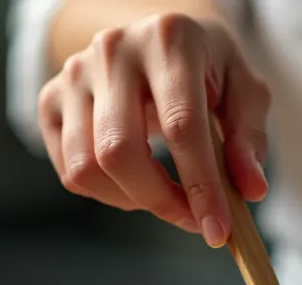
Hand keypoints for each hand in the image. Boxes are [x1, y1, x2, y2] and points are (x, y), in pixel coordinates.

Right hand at [38, 14, 270, 246]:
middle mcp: (113, 50)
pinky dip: (106, 193)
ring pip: (85, 167)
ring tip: (164, 195)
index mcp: (169, 39)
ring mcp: (74, 73)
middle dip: (159, 201)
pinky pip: (69, 171)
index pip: (180, 126)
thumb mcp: (244, 90)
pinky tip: (135, 181)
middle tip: (192, 219)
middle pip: (119, 151)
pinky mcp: (51, 99)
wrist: (156, 39)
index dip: (201, 186)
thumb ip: (248, 138)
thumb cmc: (207, 68)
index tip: (218, 229)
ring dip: (131, 201)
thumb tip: (250, 190)